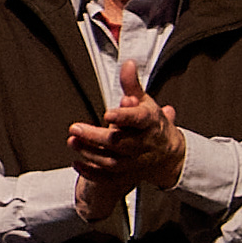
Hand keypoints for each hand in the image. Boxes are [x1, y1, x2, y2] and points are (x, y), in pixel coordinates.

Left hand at [65, 92, 187, 201]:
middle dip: (97, 136)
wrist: (169, 153)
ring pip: (112, 161)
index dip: (124, 116)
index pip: (139, 119)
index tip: (108, 113)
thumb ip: (132, 85)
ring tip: (72, 141)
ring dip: (90, 152)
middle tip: (75, 128)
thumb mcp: (146, 102)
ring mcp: (135, 162)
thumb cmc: (152, 124)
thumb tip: (128, 64)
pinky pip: (109, 178)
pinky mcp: (127, 174)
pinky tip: (76, 163)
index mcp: (150, 123)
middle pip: (120, 142)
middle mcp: (143, 144)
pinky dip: (92, 173)